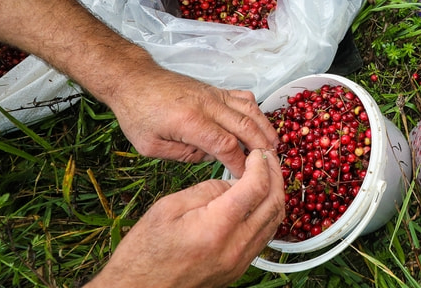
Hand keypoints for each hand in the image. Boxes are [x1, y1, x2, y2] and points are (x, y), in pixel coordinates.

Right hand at [85, 149, 284, 287]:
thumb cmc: (145, 251)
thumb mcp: (169, 207)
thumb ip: (207, 189)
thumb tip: (234, 180)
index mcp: (216, 227)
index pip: (256, 187)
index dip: (261, 164)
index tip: (257, 153)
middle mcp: (235, 247)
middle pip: (273, 203)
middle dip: (275, 176)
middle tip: (268, 158)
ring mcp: (240, 261)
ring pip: (274, 221)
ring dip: (275, 194)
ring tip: (268, 175)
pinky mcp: (238, 268)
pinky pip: (264, 236)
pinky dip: (267, 214)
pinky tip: (258, 200)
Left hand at [108, 68, 277, 176]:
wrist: (134, 80)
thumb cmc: (138, 114)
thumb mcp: (151, 147)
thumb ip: (184, 155)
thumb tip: (210, 156)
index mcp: (190, 121)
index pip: (225, 145)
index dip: (239, 163)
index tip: (245, 177)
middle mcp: (207, 104)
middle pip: (245, 125)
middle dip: (260, 147)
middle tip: (271, 163)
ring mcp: (214, 94)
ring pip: (250, 109)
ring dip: (264, 128)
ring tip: (274, 145)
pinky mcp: (216, 90)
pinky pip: (243, 98)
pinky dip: (256, 111)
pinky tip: (260, 123)